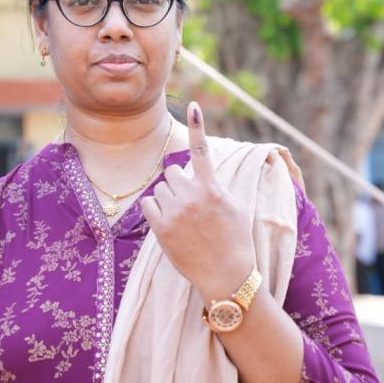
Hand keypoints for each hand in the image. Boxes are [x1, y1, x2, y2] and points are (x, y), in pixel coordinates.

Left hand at [140, 102, 254, 300]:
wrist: (226, 276)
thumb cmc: (234, 240)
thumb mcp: (235, 206)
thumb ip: (216, 185)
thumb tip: (202, 169)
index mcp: (212, 188)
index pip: (203, 151)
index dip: (198, 126)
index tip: (194, 106)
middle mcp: (193, 196)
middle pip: (172, 171)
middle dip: (178, 182)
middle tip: (190, 203)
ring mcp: (176, 212)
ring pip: (160, 188)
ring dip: (168, 197)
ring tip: (183, 219)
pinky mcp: (162, 228)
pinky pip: (148, 204)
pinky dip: (155, 210)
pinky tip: (169, 224)